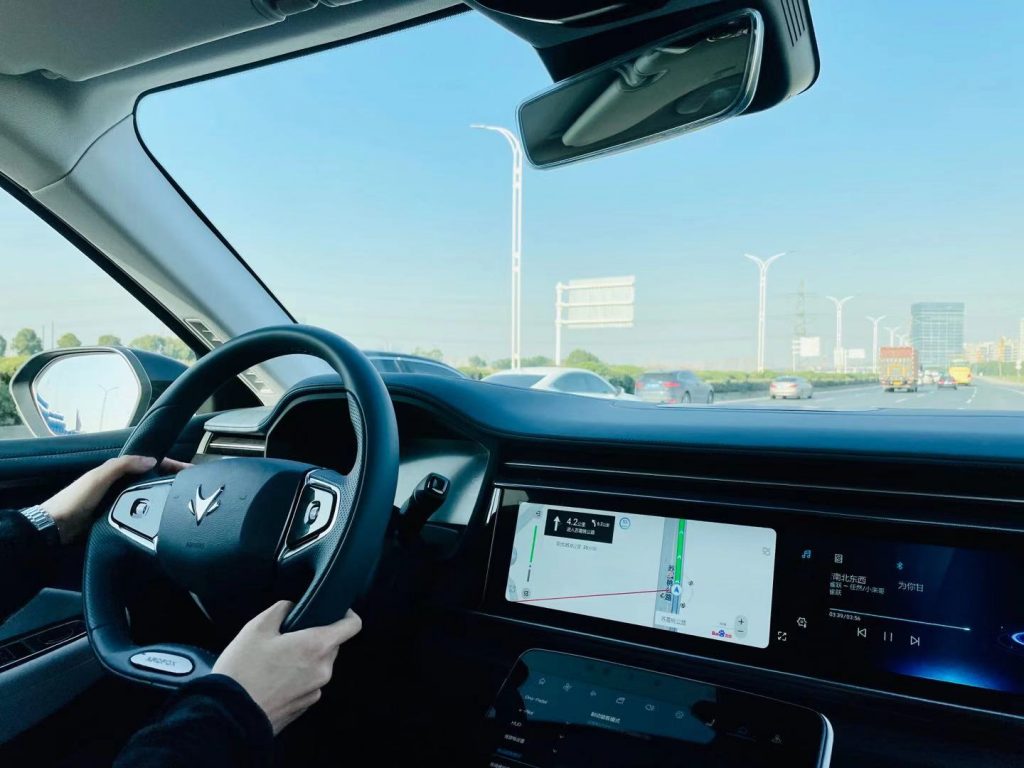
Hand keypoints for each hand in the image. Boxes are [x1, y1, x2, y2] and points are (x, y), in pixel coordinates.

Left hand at [41, 455, 189, 543]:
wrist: (56, 528)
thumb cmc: (75, 500)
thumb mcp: (98, 477)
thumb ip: (123, 465)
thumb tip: (152, 459)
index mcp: (116, 471)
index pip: (149, 463)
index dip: (170, 464)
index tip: (190, 470)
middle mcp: (120, 485)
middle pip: (153, 479)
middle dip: (172, 480)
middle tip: (193, 486)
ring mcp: (120, 503)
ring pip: (149, 496)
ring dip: (166, 497)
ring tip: (186, 501)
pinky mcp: (119, 520)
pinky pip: (142, 513)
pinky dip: (155, 512)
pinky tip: (166, 517)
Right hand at [213, 601, 361, 734]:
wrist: (227, 716)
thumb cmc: (242, 671)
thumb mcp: (257, 627)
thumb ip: (282, 609)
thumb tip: (293, 607)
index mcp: (316, 646)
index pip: (352, 626)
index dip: (346, 614)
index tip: (334, 611)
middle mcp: (323, 670)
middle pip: (332, 645)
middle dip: (314, 637)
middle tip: (287, 637)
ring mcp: (315, 691)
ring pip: (318, 665)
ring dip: (304, 659)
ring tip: (274, 660)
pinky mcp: (304, 707)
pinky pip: (308, 684)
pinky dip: (296, 677)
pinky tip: (272, 679)